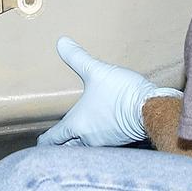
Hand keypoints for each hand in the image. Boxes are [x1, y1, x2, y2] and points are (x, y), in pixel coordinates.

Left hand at [37, 37, 180, 146]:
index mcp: (77, 124)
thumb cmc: (120, 92)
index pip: (52, 140)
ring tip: (74, 137)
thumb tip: (61, 42)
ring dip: (77, 145)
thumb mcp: (96, 71)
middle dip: (60, 146)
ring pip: (83, 149)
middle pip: (66, 148)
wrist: (152, 108)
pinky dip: (95, 142)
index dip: (44, 141)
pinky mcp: (120, 142)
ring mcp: (105, 143)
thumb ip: (77, 57)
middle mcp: (87, 139)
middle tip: (54, 142)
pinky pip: (101, 147)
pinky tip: (99, 131)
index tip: (39, 143)